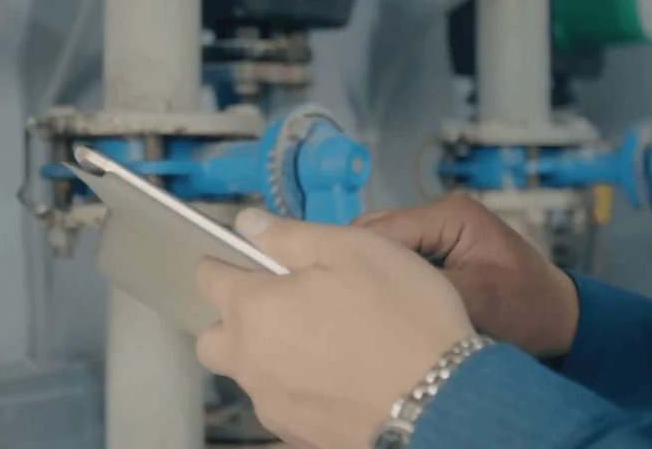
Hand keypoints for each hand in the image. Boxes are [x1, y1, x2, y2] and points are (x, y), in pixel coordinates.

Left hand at [194, 209, 473, 448]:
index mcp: (254, 308)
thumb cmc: (403, 321)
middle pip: (214, 336)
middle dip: (233, 318)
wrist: (443, 401)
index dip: (222, 262)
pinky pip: (281, 404)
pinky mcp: (298, 434)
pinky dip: (296, 386)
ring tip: (319, 338)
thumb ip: (288, 235)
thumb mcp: (351, 249)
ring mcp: (273, 403)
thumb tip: (249, 224)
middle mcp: (252, 361)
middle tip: (276, 302)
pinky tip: (336, 373)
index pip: (208, 278)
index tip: (237, 260)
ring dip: (266, 354)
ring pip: (248, 374)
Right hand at [354, 194, 579, 358]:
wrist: (562, 322)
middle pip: (377, 231)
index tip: (333, 288)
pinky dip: (389, 276)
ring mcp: (439, 229)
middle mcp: (440, 213)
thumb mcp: (471, 299)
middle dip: (360, 261)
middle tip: (341, 298)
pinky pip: (400, 256)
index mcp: (450, 215)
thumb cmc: (525, 311)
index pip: (383, 229)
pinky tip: (380, 299)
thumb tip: (365, 282)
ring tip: (359, 301)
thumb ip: (418, 284)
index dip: (356, 256)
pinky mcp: (439, 247)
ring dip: (374, 270)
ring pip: (384, 244)